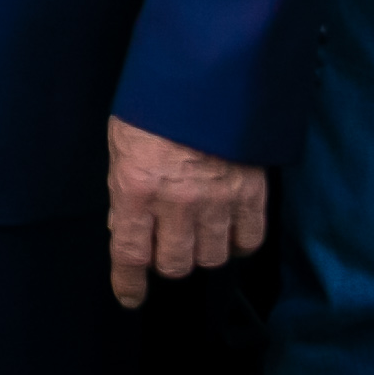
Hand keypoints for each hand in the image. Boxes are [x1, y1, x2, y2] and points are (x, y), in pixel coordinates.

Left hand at [107, 117, 265, 306]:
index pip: (130, 254)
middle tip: (164, 247)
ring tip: (195, 237)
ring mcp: (218, 202)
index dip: (129, 283)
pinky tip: (228, 233)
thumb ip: (124, 189)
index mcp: (136, 188)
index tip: (129, 297)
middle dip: (166, 262)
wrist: (206, 76)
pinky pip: (249, 241)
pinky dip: (238, 244)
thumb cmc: (154, 106)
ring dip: (201, 254)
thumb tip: (125, 226)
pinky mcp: (252, 195)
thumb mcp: (121, 144)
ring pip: (212, 258)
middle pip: (175, 264)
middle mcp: (177, 203)